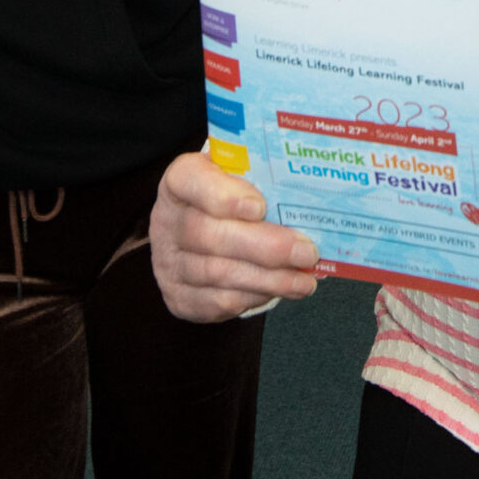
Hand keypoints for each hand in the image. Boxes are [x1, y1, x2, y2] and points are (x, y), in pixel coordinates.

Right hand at [148, 151, 318, 322]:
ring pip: (219, 274)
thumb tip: (312, 195)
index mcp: (180, 180)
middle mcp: (166, 221)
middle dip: (265, 247)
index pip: (190, 180)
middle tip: (306, 252)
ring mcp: (168, 263)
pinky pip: (218, 301)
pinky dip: (255, 297)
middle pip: (211, 235)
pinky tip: (280, 290)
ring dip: (269, 279)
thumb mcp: (240, 176)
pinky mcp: (178, 296)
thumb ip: (263, 178)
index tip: (260, 206)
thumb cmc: (231, 197)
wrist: (200, 231)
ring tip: (304, 280)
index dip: (223, 195)